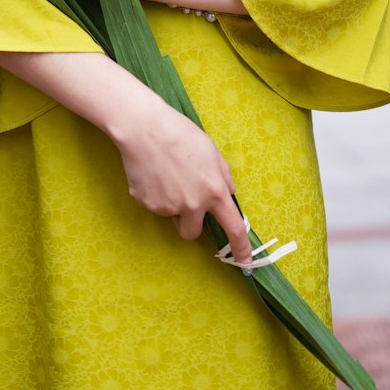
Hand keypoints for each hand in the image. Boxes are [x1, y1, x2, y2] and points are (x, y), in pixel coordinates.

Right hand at [111, 91, 252, 264]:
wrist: (145, 128)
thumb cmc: (181, 134)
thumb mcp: (212, 152)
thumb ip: (223, 177)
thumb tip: (227, 194)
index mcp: (214, 191)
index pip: (233, 228)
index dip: (241, 248)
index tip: (245, 261)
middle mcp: (192, 204)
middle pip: (192, 233)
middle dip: (190, 222)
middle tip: (183, 198)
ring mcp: (167, 207)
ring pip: (171, 216)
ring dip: (171, 204)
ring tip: (164, 174)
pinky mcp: (146, 203)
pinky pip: (153, 205)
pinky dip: (153, 194)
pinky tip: (151, 173)